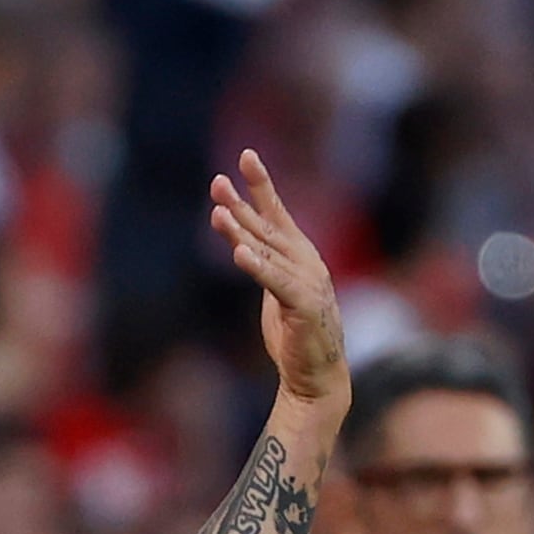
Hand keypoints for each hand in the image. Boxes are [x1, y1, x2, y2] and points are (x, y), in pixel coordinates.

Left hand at [210, 151, 347, 414]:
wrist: (317, 377)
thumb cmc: (295, 335)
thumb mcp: (275, 291)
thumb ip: (263, 264)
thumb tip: (241, 241)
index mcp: (300, 256)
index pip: (277, 213)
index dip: (262, 185)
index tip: (246, 156)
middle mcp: (307, 263)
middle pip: (268, 227)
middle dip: (242, 203)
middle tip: (217, 181)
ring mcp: (308, 282)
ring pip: (268, 251)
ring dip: (242, 231)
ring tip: (219, 212)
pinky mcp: (304, 306)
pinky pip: (276, 282)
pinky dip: (258, 266)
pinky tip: (239, 253)